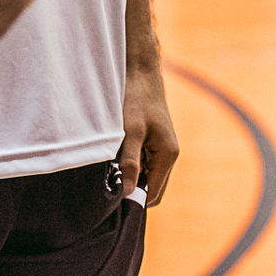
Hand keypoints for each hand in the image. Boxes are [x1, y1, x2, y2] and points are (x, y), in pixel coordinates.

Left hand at [119, 64, 178, 204]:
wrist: (140, 74)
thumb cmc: (135, 100)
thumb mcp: (130, 132)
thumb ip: (130, 163)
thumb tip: (128, 193)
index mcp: (168, 155)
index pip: (153, 194)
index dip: (133, 201)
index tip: (110, 201)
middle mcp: (169, 155)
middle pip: (151, 188)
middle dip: (132, 190)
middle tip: (106, 187)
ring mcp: (162, 149)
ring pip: (146, 177)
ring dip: (130, 177)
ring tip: (109, 170)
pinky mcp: (154, 143)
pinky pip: (144, 165)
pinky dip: (130, 167)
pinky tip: (115, 158)